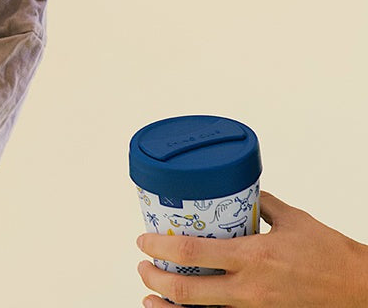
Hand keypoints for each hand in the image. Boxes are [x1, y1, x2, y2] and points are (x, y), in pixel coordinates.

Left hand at [137, 191, 367, 306]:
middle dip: (156, 278)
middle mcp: (249, 289)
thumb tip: (240, 192)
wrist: (361, 290)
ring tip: (151, 294)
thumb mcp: (292, 218)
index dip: (160, 247)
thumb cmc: (330, 255)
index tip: (144, 240)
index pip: (193, 252)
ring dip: (170, 305)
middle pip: (188, 290)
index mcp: (252, 257)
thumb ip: (261, 203)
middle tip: (143, 265)